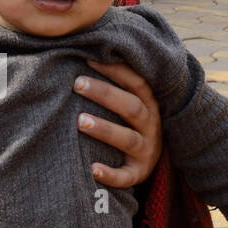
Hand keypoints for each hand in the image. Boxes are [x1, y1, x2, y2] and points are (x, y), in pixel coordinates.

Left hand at [74, 60, 161, 188]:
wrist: (147, 160)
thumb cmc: (128, 122)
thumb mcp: (131, 102)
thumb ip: (116, 83)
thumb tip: (84, 52)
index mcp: (148, 103)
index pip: (136, 82)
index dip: (114, 69)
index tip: (87, 59)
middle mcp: (150, 125)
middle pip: (130, 107)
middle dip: (104, 94)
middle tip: (77, 84)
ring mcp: (146, 150)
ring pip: (127, 139)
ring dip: (104, 129)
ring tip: (80, 121)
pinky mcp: (138, 172)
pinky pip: (125, 176)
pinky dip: (110, 174)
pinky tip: (91, 169)